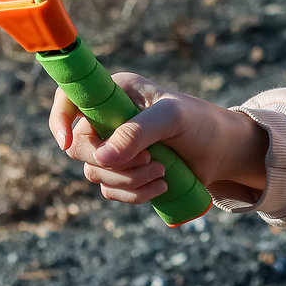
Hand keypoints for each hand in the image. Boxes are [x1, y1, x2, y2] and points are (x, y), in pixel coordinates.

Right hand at [49, 72, 268, 205]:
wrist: (225, 151)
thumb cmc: (201, 122)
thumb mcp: (172, 118)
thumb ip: (137, 133)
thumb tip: (100, 158)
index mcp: (115, 92)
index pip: (70, 98)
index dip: (60, 118)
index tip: (67, 142)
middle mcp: (109, 118)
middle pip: (80, 146)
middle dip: (111, 162)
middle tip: (148, 160)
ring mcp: (116, 146)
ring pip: (95, 172)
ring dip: (128, 180)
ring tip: (162, 171)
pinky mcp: (126, 172)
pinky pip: (111, 190)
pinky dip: (134, 193)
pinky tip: (162, 184)